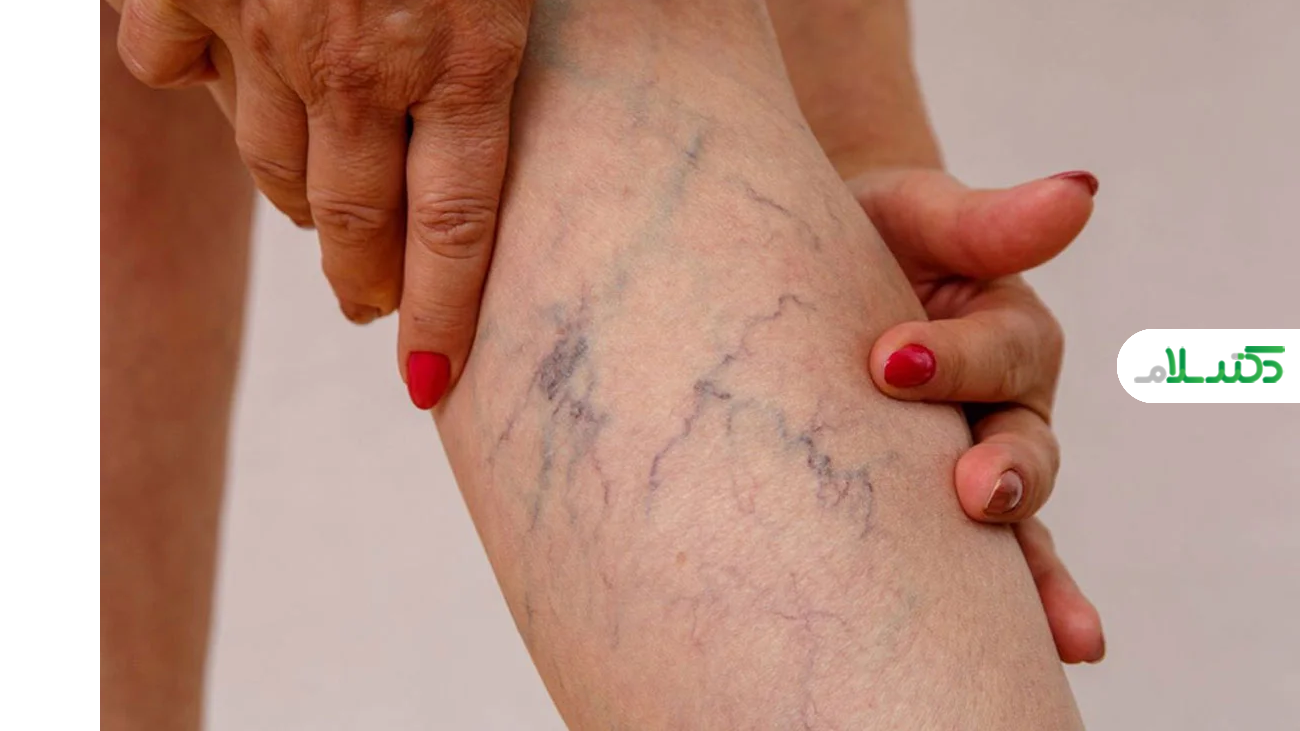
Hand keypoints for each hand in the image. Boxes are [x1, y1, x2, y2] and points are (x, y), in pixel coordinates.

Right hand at [111, 0, 532, 408]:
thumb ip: (498, 55)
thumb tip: (495, 119)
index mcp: (464, 57)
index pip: (454, 231)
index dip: (441, 316)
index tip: (430, 377)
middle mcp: (357, 65)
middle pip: (355, 219)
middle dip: (365, 278)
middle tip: (373, 302)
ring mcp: (266, 28)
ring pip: (270, 162)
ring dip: (298, 198)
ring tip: (320, 211)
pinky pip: (169, 67)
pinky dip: (192, 79)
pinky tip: (221, 76)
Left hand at [854, 168, 1104, 663]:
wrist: (802, 270)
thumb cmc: (863, 236)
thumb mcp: (911, 213)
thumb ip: (985, 221)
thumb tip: (1081, 190)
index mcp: (1006, 329)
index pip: (1003, 349)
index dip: (956, 358)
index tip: (890, 358)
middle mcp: (1002, 404)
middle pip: (1025, 445)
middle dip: (1005, 472)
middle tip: (974, 489)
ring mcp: (970, 460)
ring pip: (1014, 520)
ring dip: (1026, 568)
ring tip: (1039, 622)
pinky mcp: (931, 507)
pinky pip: (981, 565)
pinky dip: (1016, 605)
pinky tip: (1050, 648)